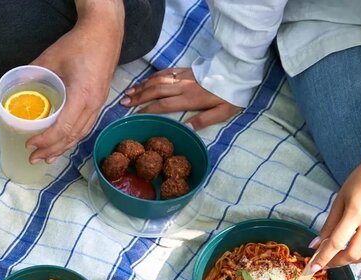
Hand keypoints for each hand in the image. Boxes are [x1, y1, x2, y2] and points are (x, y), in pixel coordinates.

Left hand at [26, 4, 123, 163]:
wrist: (105, 32)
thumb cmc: (79, 44)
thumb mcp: (50, 57)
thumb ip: (32, 73)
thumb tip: (14, 86)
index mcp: (82, 95)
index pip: (63, 128)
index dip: (46, 140)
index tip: (30, 144)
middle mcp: (93, 104)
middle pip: (72, 136)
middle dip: (52, 150)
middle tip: (33, 158)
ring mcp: (99, 103)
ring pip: (81, 134)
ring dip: (63, 147)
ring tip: (47, 158)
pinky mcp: (100, 101)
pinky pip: (86, 126)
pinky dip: (73, 137)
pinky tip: (64, 142)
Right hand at [121, 67, 241, 130]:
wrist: (238, 70)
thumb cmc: (231, 94)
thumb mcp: (223, 112)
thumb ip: (203, 120)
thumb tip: (185, 129)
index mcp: (190, 98)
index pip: (163, 105)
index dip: (147, 109)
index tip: (135, 114)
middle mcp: (183, 86)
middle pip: (155, 91)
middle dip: (138, 97)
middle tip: (123, 103)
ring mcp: (183, 76)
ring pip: (157, 80)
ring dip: (142, 86)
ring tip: (128, 93)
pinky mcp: (185, 70)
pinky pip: (165, 72)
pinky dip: (152, 76)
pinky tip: (144, 81)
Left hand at [309, 144, 360, 269]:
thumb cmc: (360, 181)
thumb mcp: (340, 199)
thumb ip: (328, 224)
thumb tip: (315, 245)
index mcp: (356, 211)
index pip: (337, 242)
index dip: (324, 257)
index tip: (314, 268)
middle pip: (354, 254)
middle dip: (337, 262)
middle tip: (327, 262)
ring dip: (352, 259)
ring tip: (342, 254)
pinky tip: (359, 250)